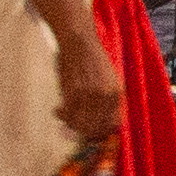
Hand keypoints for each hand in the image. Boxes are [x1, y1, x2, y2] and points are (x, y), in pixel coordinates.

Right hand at [51, 27, 121, 143]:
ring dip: (71, 124)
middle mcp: (106, 97)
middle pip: (97, 127)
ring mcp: (90, 96)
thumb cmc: (92, 59)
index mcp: (117, 94)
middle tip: (73, 127)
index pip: (113, 124)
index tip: (92, 134)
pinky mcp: (74, 93)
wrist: (79, 42)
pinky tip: (57, 110)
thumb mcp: (109, 79)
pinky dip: (62, 115)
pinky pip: (68, 115)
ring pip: (81, 124)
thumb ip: (107, 100)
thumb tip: (101, 122)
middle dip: (84, 131)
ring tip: (63, 116)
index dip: (102, 132)